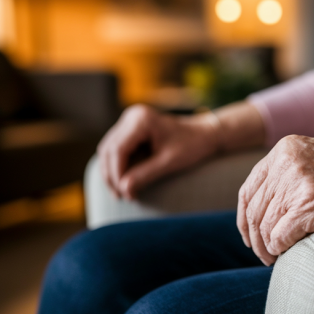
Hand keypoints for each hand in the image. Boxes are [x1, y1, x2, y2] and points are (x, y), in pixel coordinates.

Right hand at [97, 105, 223, 199]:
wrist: (205, 134)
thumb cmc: (192, 145)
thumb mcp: (170, 162)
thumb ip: (146, 174)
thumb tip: (124, 190)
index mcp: (141, 120)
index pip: (118, 150)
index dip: (117, 174)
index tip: (124, 194)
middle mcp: (132, 116)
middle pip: (109, 149)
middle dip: (111, 175)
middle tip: (120, 197)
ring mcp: (130, 121)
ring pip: (108, 149)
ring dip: (111, 172)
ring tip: (120, 193)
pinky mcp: (131, 129)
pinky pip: (116, 149)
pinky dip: (116, 166)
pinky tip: (122, 182)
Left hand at [238, 121, 313, 264]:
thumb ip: (291, 176)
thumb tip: (264, 213)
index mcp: (286, 149)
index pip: (249, 189)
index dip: (246, 218)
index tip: (252, 236)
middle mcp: (288, 162)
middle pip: (254, 210)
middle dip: (256, 238)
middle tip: (266, 255)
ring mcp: (300, 182)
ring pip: (265, 227)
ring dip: (267, 248)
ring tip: (277, 258)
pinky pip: (280, 237)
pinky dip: (281, 250)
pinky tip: (289, 255)